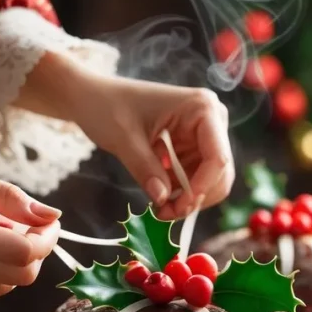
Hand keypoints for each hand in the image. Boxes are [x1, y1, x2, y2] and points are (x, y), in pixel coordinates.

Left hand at [19, 53, 234, 219]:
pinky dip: (181, 192)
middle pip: (220, 171)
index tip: (178, 207)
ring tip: (160, 209)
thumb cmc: (107, 107)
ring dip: (188, 198)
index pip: (218, 156)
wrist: (91, 97)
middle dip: (196, 196)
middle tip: (166, 214)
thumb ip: (145, 170)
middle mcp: (210, 120)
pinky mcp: (190, 147)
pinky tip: (160, 196)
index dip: (202, 186)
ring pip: (210, 179)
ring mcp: (202, 134)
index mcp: (201, 108)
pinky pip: (195, 178)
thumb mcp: (124, 140)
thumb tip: (163, 200)